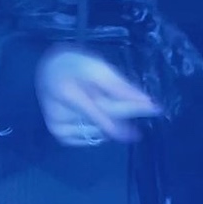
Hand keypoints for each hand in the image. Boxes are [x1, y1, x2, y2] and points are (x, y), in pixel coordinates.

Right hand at [36, 49, 161, 147]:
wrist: (47, 72)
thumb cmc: (73, 65)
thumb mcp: (95, 67)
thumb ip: (117, 85)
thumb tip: (143, 99)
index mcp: (67, 94)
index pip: (106, 109)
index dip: (132, 108)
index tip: (155, 107)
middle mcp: (60, 115)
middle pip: (107, 120)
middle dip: (130, 112)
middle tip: (153, 108)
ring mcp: (59, 128)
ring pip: (101, 132)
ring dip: (114, 120)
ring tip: (105, 100)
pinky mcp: (60, 135)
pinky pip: (91, 138)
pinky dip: (100, 129)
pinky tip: (98, 115)